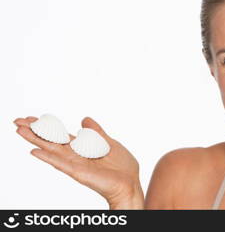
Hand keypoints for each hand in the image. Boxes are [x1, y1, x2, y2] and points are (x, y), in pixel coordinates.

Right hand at [14, 116, 143, 208]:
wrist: (130, 182)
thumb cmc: (122, 167)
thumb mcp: (108, 142)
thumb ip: (96, 132)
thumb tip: (85, 119)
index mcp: (82, 148)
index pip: (60, 135)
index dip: (46, 126)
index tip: (31, 118)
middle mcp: (75, 155)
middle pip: (51, 141)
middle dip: (34, 131)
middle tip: (17, 121)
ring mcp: (75, 164)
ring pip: (51, 149)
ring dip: (36, 140)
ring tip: (20, 130)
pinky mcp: (79, 172)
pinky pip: (61, 164)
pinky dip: (48, 158)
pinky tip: (35, 151)